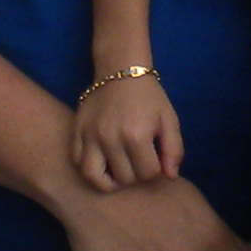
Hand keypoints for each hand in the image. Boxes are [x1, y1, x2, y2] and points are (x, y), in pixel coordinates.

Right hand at [70, 73, 182, 193]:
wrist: (120, 70)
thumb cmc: (149, 96)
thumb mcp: (169, 120)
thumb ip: (174, 150)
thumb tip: (170, 177)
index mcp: (136, 135)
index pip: (148, 173)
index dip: (154, 169)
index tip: (153, 156)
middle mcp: (110, 138)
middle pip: (124, 178)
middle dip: (135, 173)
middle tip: (137, 160)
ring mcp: (90, 136)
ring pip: (94, 177)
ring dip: (108, 180)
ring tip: (116, 172)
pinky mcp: (77, 131)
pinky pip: (77, 161)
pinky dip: (88, 167)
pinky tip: (101, 161)